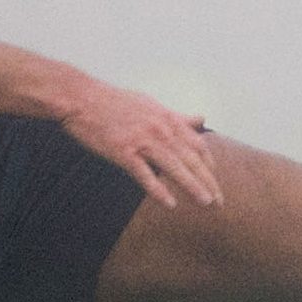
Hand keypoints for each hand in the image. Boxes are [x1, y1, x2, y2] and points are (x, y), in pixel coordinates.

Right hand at [60, 82, 220, 209]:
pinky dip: (158, 189)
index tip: (215, 181)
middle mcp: (160, 129)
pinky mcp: (123, 151)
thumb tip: (201, 119)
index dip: (209, 165)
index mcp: (167, 118)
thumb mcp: (151, 104)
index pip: (197, 145)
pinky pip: (144, 174)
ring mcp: (142, 140)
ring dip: (192, 186)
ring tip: (206, 203)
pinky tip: (169, 203)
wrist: (81, 98)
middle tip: (220, 202)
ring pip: (174, 167)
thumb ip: (178, 116)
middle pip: (191, 159)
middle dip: (208, 182)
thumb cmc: (114, 101)